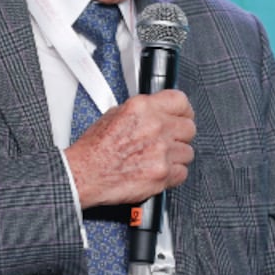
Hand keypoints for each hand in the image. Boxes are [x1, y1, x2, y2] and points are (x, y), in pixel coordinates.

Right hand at [64, 89, 194, 208]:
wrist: (85, 173)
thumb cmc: (94, 148)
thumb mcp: (112, 115)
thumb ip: (140, 112)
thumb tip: (155, 112)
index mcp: (142, 108)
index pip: (180, 101)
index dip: (183, 110)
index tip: (182, 116)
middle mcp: (155, 127)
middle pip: (189, 127)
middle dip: (179, 134)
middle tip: (167, 139)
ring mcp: (162, 151)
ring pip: (187, 152)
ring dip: (175, 155)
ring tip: (156, 157)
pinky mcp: (164, 173)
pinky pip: (182, 172)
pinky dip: (172, 173)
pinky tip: (156, 169)